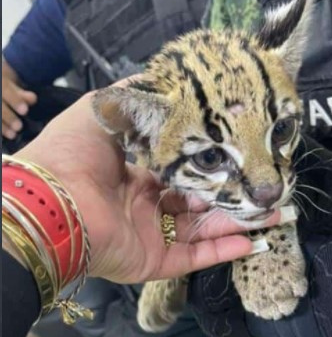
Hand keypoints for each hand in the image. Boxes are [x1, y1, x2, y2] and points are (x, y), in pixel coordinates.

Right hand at [2, 60, 36, 139]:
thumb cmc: (8, 85)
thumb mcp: (15, 85)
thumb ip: (22, 93)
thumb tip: (32, 99)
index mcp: (0, 80)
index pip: (5, 89)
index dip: (14, 100)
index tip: (25, 111)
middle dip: (8, 116)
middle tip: (19, 127)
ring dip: (2, 126)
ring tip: (13, 135)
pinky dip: (0, 129)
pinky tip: (4, 137)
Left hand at [16, 93, 280, 283]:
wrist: (53, 200)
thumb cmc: (76, 152)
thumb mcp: (104, 109)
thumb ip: (135, 97)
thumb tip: (163, 75)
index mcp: (139, 176)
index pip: (183, 173)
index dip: (212, 166)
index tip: (242, 157)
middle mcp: (149, 206)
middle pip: (199, 202)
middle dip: (233, 196)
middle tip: (266, 189)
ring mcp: (152, 234)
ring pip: (202, 230)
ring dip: (237, 222)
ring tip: (272, 214)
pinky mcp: (153, 261)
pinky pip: (193, 258)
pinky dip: (222, 252)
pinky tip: (251, 242)